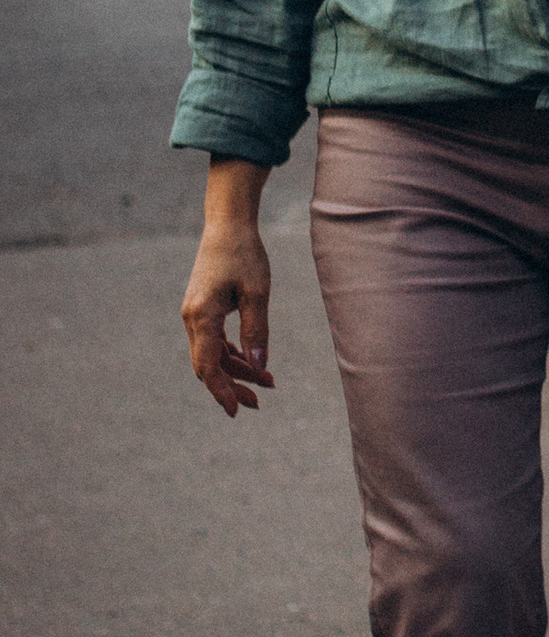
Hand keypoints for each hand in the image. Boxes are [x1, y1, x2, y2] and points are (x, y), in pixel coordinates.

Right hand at [181, 163, 274, 416]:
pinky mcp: (203, 309)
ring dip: (237, 369)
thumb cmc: (245, 254)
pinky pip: (214, 340)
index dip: (222, 391)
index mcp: (202, 316)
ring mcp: (195, 314)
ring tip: (267, 382)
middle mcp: (192, 319)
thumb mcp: (258, 293)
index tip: (238, 411)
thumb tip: (260, 368)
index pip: (208, 366)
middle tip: (259, 402)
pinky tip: (253, 362)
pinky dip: (233, 353)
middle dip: (233, 385)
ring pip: (213, 354)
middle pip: (209, 365)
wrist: (228, 225)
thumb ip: (258, 331)